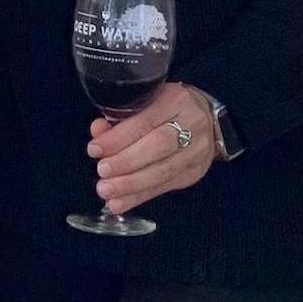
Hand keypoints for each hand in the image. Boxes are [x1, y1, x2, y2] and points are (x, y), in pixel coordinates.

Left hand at [89, 82, 219, 215]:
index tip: (95, 149)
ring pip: (163, 170)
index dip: (118, 138)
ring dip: (131, 184)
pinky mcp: (195, 171)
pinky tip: (119, 202)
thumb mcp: (145, 102)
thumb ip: (120, 117)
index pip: (145, 121)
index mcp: (175, 99)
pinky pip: (165, 186)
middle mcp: (192, 123)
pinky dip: (139, 196)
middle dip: (125, 162)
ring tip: (106, 190)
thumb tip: (98, 131)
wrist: (206, 119)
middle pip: (158, 146)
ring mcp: (197, 150)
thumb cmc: (167, 108)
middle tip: (102, 171)